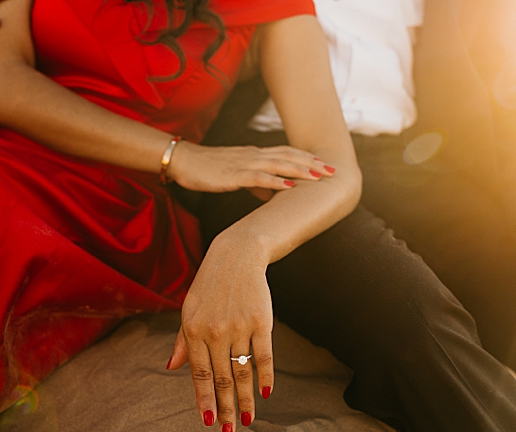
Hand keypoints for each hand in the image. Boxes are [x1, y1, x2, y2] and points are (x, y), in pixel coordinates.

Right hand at [166, 141, 334, 194]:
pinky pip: (259, 177)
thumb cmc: (207, 169)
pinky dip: (276, 181)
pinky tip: (289, 186)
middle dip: (312, 163)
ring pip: (279, 164)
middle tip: (332, 170)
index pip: (286, 153)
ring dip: (300, 170)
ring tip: (318, 176)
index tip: (325, 164)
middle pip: (289, 156)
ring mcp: (245, 164)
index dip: (307, 158)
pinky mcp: (234, 175)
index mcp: (254, 155)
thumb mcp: (235, 176)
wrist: (184, 161)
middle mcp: (254, 155)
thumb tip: (272, 193)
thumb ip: (255, 183)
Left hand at [167, 231, 273, 431]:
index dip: (204, 399)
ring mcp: (239, 326)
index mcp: (194, 332)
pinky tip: (265, 393)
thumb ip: (182, 342)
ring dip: (245, 398)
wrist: (236, 256)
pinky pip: (264, 354)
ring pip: (242, 371)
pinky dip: (265, 374)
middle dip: (225, 408)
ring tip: (247, 420)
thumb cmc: (208, 288)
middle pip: (222, 378)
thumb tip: (172, 367)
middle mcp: (215, 332)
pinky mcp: (262, 321)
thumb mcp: (188, 311)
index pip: (199, 374)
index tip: (207, 421)